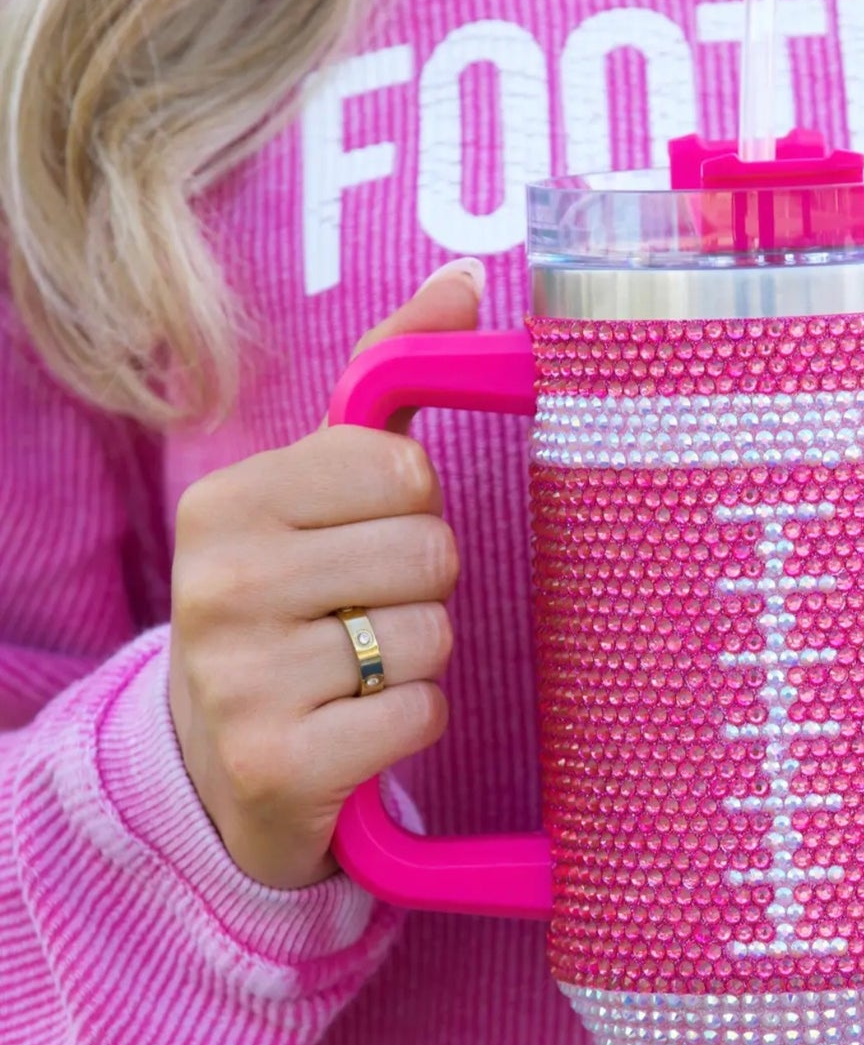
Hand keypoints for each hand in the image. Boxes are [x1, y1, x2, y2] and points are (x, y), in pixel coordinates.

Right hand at [169, 259, 484, 888]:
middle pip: (427, 553)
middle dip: (423, 587)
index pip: (400, 470)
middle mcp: (220, 582)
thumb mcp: (316, 492)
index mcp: (229, 501)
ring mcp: (241, 680)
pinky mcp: (278, 763)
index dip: (413, 510)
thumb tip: (466, 281)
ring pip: (430, 638)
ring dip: (421, 659)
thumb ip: (385, 381)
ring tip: (360, 670)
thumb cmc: (291, 606)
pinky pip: (419, 715)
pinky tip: (359, 724)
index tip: (368, 539)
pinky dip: (412, 722)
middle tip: (368, 613)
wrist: (216, 763)